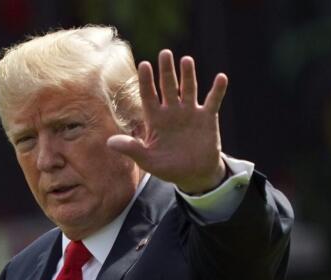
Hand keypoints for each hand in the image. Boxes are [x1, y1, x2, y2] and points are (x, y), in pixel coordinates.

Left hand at [106, 49, 227, 194]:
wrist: (193, 174)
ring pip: (189, 89)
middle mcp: (172, 111)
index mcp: (156, 119)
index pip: (148, 96)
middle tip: (165, 53)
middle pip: (168, 87)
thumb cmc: (168, 167)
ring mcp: (190, 112)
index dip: (146, 81)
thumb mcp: (147, 160)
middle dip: (167, 71)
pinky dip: (217, 90)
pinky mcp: (207, 118)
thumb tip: (109, 142)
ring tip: (186, 60)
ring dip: (188, 75)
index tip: (144, 65)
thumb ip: (131, 149)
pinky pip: (213, 101)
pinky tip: (221, 78)